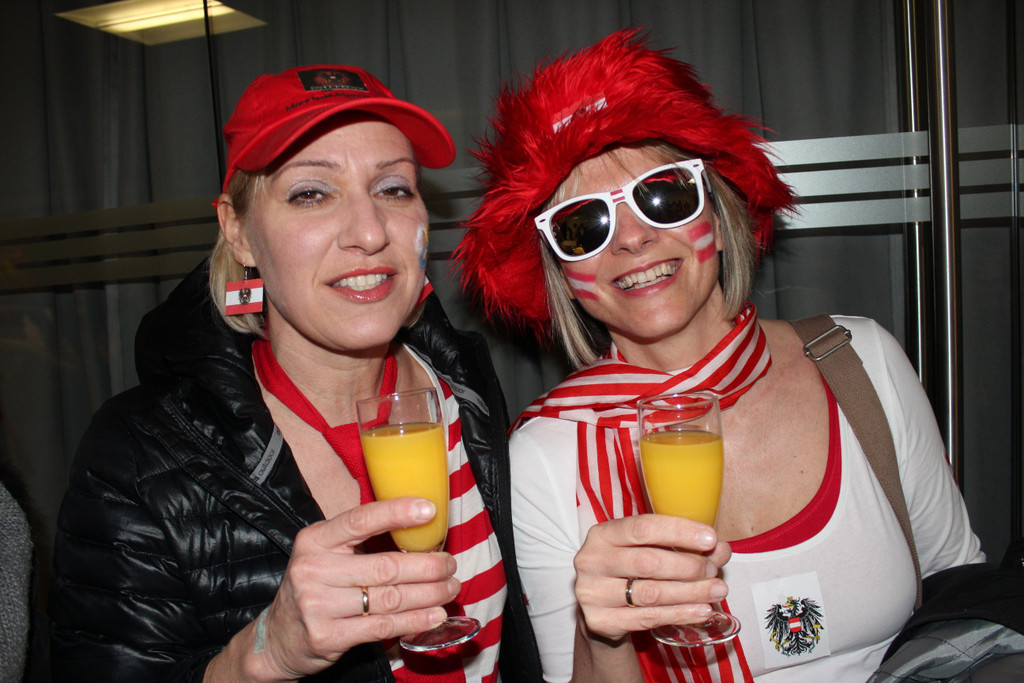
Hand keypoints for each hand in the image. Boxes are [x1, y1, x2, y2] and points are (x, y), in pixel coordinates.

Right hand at [239, 498, 457, 679]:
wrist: (277, 638)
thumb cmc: (314, 586)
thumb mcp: (324, 554)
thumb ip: (359, 541)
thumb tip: (417, 525)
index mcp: (315, 540)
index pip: (361, 519)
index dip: (397, 513)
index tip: (430, 509)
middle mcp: (313, 569)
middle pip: (385, 566)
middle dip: (427, 566)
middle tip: (450, 565)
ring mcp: (318, 605)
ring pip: (389, 598)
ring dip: (428, 594)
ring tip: (449, 589)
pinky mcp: (327, 636)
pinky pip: (382, 626)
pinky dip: (414, 621)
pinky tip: (434, 615)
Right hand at [573, 514, 730, 639]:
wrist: (599, 609)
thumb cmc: (628, 571)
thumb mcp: (649, 551)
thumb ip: (684, 548)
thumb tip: (720, 549)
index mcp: (603, 534)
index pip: (643, 527)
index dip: (679, 532)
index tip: (710, 538)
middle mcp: (591, 560)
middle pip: (648, 562)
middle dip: (688, 566)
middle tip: (713, 571)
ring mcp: (592, 592)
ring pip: (651, 593)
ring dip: (690, 593)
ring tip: (716, 591)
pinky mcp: (600, 621)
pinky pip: (647, 618)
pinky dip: (679, 614)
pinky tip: (701, 611)